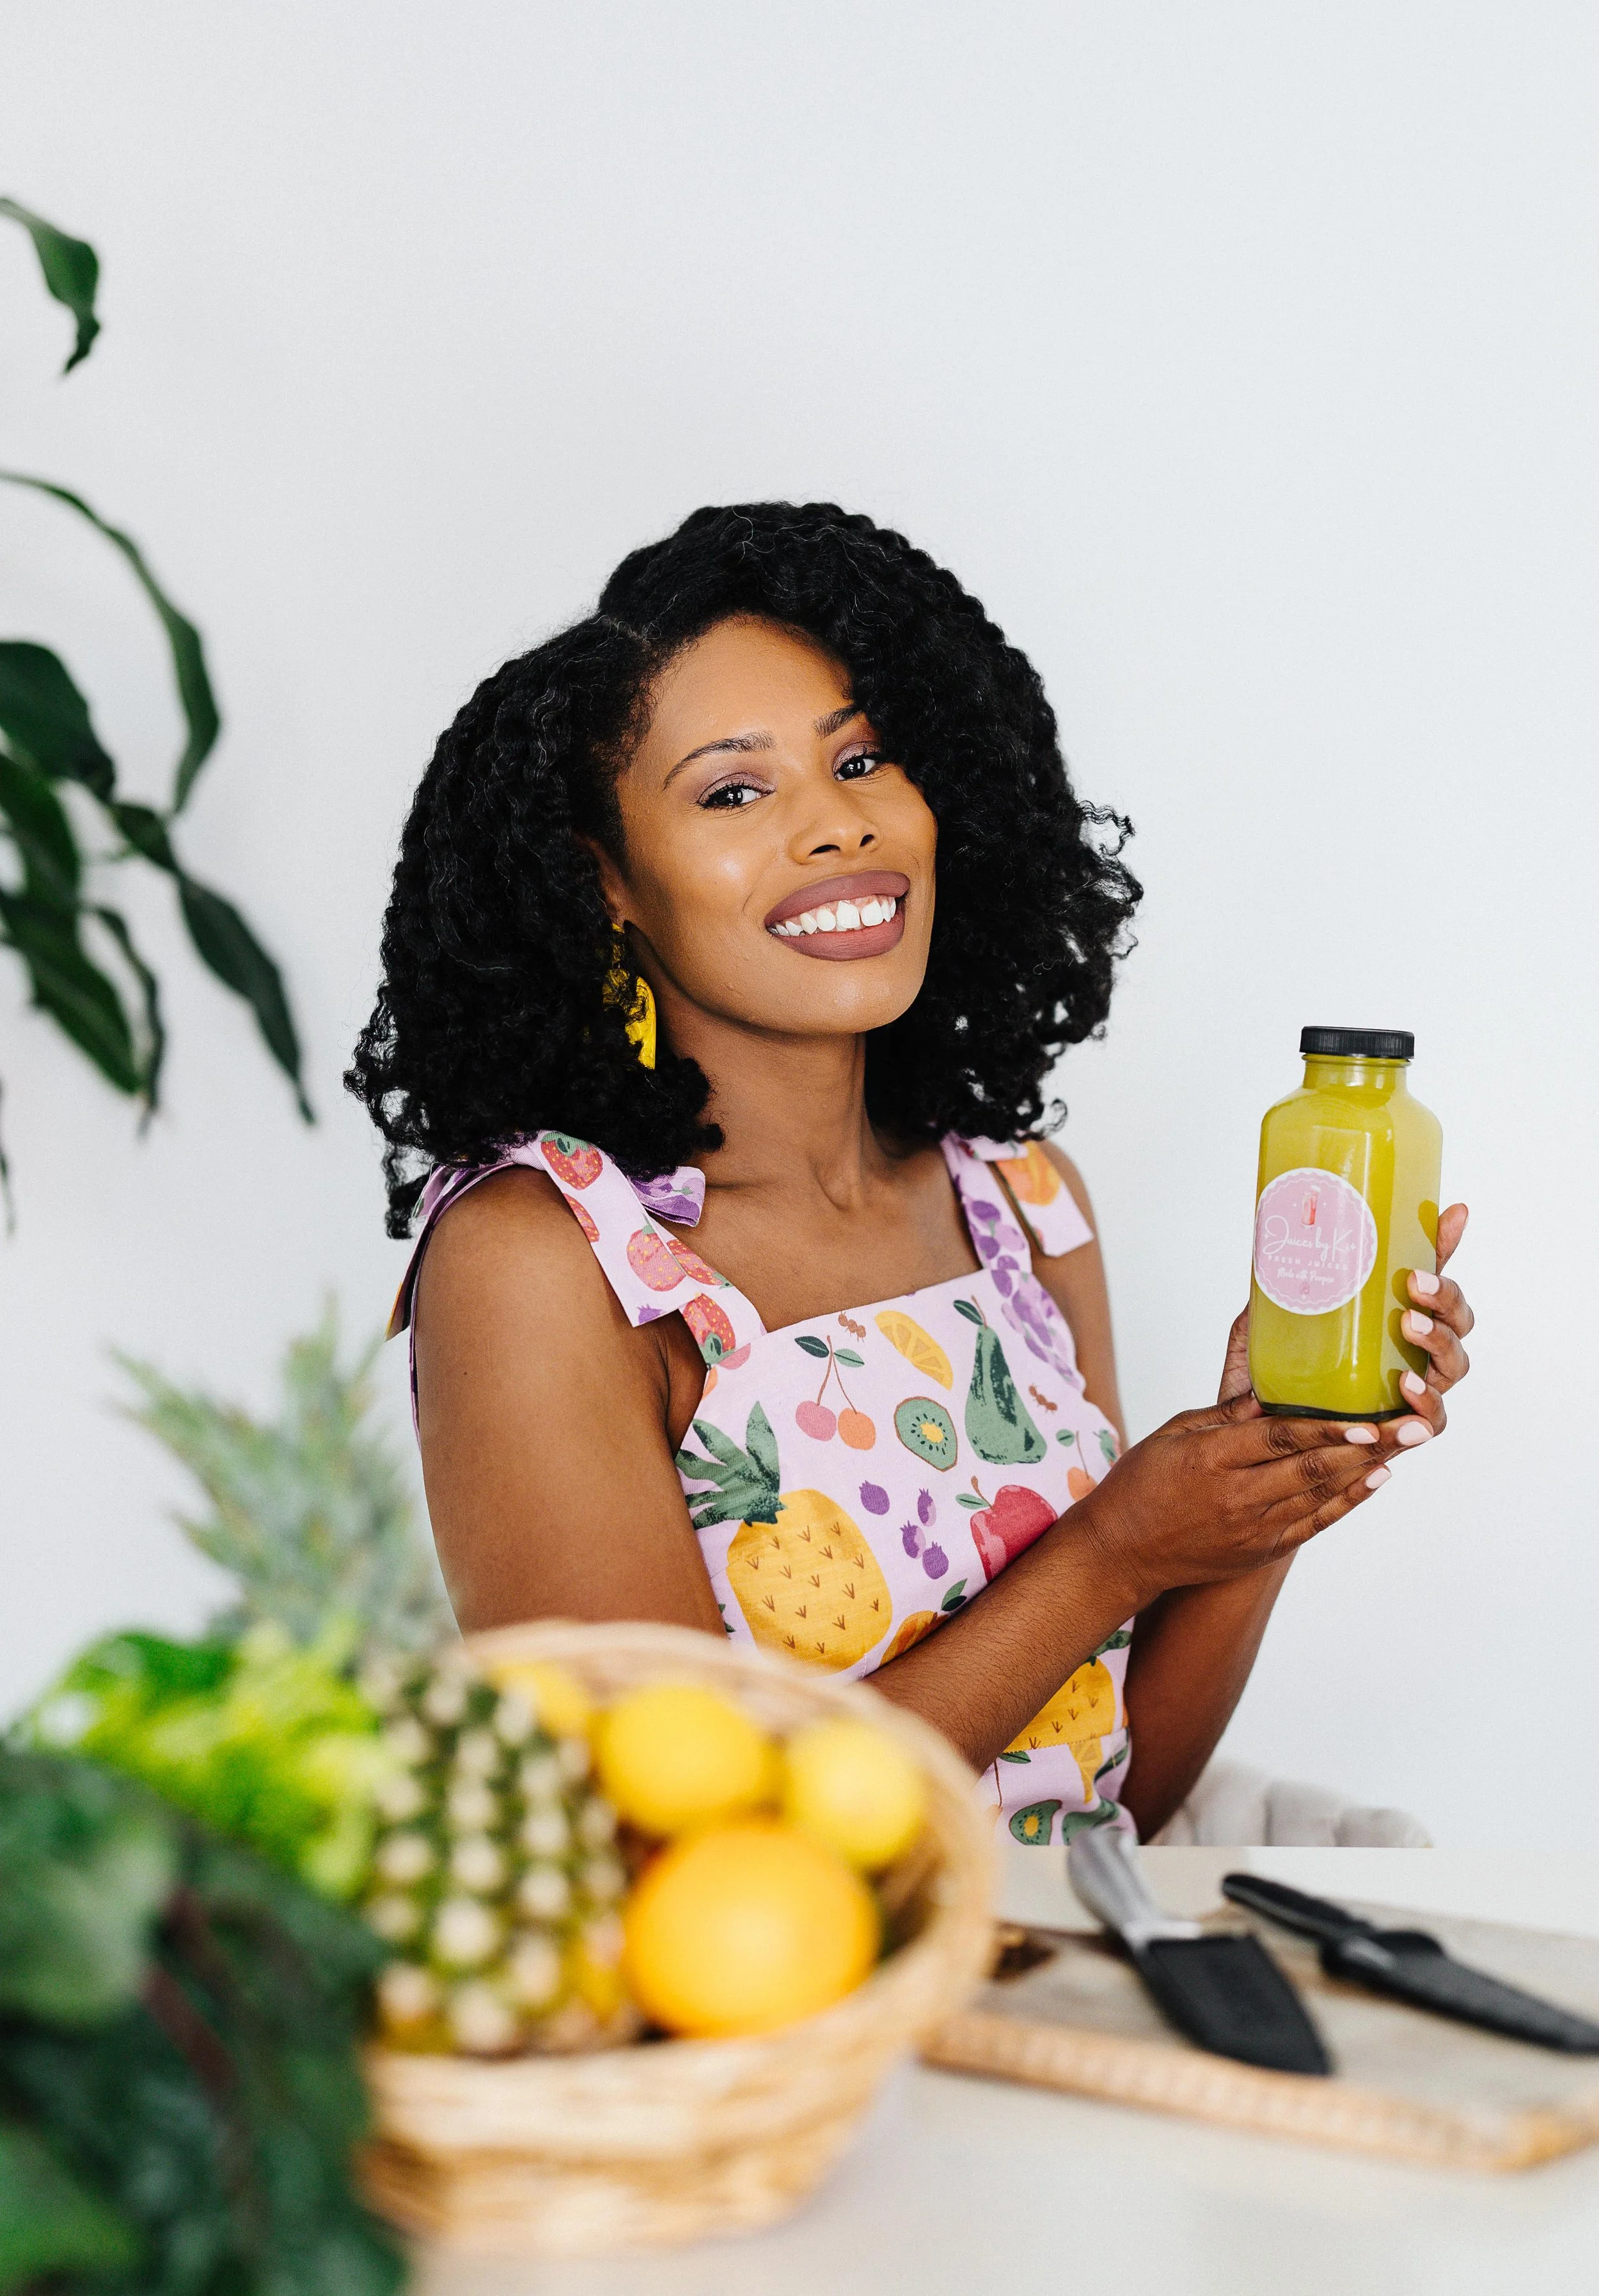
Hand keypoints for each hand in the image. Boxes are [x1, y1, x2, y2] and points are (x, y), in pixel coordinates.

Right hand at [1073, 1390, 1423, 1615]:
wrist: (1122, 1552)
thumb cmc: (1141, 1483)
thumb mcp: (1174, 1433)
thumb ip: (1226, 1414)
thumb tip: (1271, 1388)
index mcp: (1211, 1459)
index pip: (1280, 1438)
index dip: (1328, 1427)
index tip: (1368, 1416)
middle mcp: (1237, 1496)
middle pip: (1313, 1468)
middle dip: (1367, 1446)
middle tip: (1411, 1425)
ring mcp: (1252, 1529)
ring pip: (1320, 1495)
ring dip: (1366, 1469)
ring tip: (1403, 1445)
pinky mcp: (1260, 1551)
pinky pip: (1314, 1524)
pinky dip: (1347, 1502)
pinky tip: (1374, 1480)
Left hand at [1216, 1201, 1472, 1438]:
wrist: (1250, 1436)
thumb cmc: (1267, 1375)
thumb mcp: (1270, 1322)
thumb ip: (1280, 1288)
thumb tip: (1280, 1236)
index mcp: (1390, 1317)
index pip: (1427, 1276)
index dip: (1446, 1243)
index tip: (1454, 1214)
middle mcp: (1411, 1351)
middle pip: (1456, 1319)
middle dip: (1445, 1296)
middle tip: (1413, 1282)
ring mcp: (1413, 1389)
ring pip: (1454, 1364)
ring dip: (1439, 1341)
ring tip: (1409, 1324)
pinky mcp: (1402, 1430)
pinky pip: (1431, 1420)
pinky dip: (1426, 1404)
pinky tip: (1406, 1387)